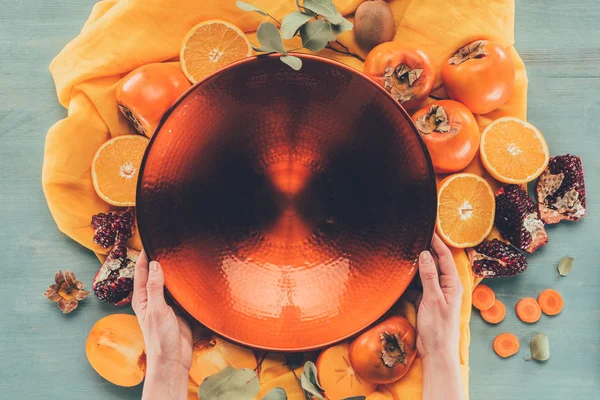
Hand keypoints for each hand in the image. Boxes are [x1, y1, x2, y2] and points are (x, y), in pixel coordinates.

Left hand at [133, 251, 192, 399]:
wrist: (174, 359)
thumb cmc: (160, 338)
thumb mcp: (157, 311)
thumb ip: (156, 288)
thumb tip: (157, 265)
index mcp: (142, 298)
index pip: (142, 272)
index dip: (145, 256)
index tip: (150, 241)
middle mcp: (153, 299)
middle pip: (156, 275)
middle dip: (160, 260)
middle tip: (168, 243)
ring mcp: (167, 304)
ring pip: (169, 282)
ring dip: (173, 271)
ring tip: (180, 255)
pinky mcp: (180, 309)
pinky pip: (181, 292)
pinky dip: (184, 283)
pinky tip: (191, 275)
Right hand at [417, 234, 464, 399]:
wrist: (436, 353)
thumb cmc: (439, 329)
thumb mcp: (433, 300)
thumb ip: (429, 276)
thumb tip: (425, 254)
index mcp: (452, 284)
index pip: (445, 257)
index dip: (437, 242)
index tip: (428, 228)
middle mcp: (445, 286)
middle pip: (435, 263)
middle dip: (426, 250)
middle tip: (412, 237)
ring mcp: (435, 293)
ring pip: (425, 273)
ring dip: (416, 265)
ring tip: (404, 251)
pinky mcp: (425, 301)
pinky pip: (417, 285)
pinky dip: (410, 280)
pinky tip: (401, 274)